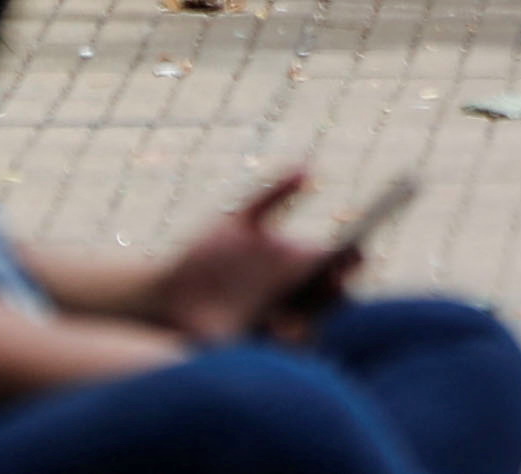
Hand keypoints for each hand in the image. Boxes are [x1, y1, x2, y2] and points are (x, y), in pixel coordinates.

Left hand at [148, 171, 347, 345]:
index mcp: (294, 264)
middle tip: (335, 275)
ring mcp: (279, 324)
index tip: (355, 246)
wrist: (166, 294)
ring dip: (312, 318)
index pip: (337, 262)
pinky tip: (277, 324)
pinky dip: (287, 339)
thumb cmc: (203, 256)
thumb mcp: (238, 220)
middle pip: (334, 296)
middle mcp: (294, 296)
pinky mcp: (260, 349)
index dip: (351, 256)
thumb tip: (310, 168)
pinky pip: (285, 352)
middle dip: (339, 288)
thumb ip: (273, 194)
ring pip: (314, 327)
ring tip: (302, 303)